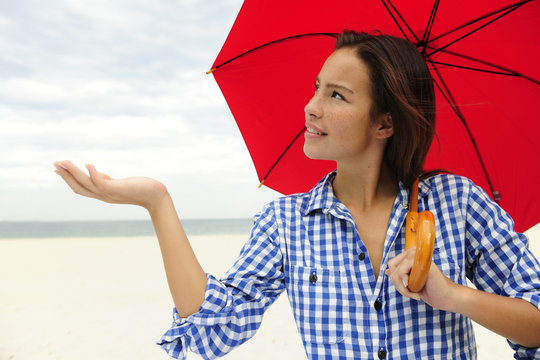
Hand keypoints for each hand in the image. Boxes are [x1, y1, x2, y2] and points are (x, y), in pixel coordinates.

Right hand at [53, 160, 167, 210]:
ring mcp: (110, 193)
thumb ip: (106, 180)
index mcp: (102, 194)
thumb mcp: (118, 183)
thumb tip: (93, 172)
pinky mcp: (118, 189)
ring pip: (86, 184)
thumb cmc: (139, 188)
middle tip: (54, 163)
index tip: (57, 168)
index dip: (67, 179)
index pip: (80, 188)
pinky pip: (101, 182)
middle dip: (65, 176)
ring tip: (64, 161)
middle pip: (78, 187)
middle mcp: (103, 196)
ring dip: (74, 172)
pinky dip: (93, 174)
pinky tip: (88, 164)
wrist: (156, 196)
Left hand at [385, 247, 461, 310]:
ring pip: (396, 272)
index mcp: (411, 255)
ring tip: (415, 295)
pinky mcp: (422, 262)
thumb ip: (400, 275)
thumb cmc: (430, 289)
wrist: (446, 297)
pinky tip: (417, 293)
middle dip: (398, 285)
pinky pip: (402, 271)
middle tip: (411, 294)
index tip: (406, 288)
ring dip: (402, 289)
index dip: (396, 279)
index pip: (392, 264)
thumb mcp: (410, 282)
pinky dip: (405, 286)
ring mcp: (418, 255)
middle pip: (392, 267)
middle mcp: (414, 252)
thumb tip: (386, 271)